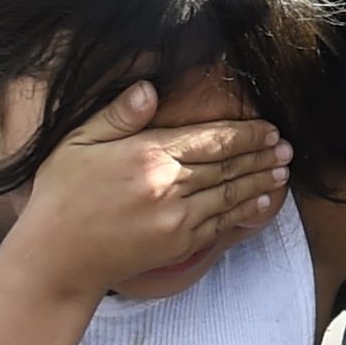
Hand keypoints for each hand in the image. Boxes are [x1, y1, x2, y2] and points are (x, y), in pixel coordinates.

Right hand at [2, 82, 290, 303]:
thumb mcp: (79, 143)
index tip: (268, 129)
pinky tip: (261, 202)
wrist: (58, 257)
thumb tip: (149, 87)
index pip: (210, 140)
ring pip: (230, 194)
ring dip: (260, 181)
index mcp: (148, 155)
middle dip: (261, 155)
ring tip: (283, 170)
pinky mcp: (179, 244)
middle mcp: (169, 185)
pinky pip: (221, 224)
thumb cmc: (64, 194)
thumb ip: (119, 115)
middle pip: (227, 166)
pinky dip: (245, 212)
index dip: (244, 134)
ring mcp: (177, 218)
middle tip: (286, 147)